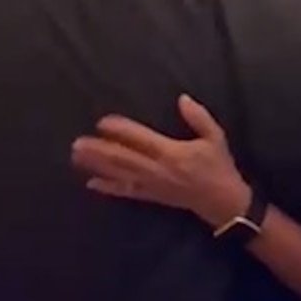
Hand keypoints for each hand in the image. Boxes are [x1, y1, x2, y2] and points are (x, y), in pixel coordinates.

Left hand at [72, 95, 251, 229]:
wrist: (223, 202)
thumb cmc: (218, 166)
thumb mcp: (215, 138)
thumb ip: (199, 117)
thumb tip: (182, 98)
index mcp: (172, 152)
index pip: (140, 140)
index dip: (120, 130)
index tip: (102, 122)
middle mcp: (157, 169)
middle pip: (123, 158)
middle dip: (99, 150)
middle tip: (77, 143)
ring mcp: (152, 185)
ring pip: (119, 174)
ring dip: (97, 166)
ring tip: (77, 158)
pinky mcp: (151, 196)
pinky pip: (126, 192)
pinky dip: (108, 188)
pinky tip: (91, 184)